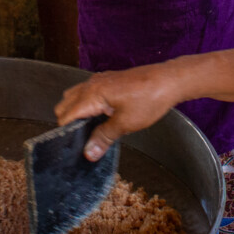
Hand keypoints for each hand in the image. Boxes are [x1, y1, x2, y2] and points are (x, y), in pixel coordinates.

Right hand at [55, 62, 186, 160]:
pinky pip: (88, 92)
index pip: (66, 115)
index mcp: (92, 94)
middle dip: (68, 122)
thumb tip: (88, 153)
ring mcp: (100, 80)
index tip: (72, 147)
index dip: (66, 132)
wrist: (169, 80)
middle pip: (65, 104)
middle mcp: (91, 84)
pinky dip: (87, 104)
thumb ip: (104, 138)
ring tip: (91, 129)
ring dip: (77, 112)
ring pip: (75, 96)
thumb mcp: (125, 123)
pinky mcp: (109, 80)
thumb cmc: (149, 99)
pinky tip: (101, 116)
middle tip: (82, 140)